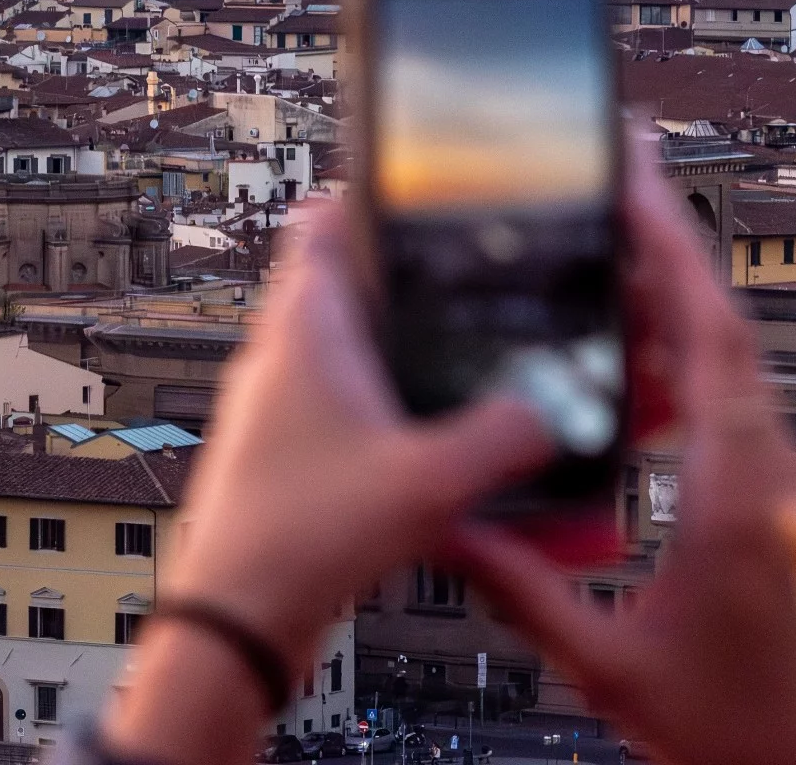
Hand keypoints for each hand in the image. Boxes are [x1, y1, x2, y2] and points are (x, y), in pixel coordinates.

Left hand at [102, 195, 551, 764]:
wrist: (234, 617)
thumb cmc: (300, 534)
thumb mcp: (431, 478)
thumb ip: (508, 437)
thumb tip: (560, 409)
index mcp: (304, 328)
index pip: (318, 222)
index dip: (363, 193)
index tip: (412, 178)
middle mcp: (281, 355)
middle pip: (340, 282)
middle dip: (404, 277)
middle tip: (467, 274)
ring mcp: (277, 406)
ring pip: (343, 348)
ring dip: (396, 345)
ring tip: (466, 352)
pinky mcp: (285, 456)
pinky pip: (340, 407)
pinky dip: (384, 406)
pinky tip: (430, 436)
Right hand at [448, 143, 795, 764]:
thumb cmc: (761, 736)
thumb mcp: (616, 669)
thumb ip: (526, 594)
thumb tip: (449, 530)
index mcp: (739, 497)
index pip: (711, 339)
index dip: (671, 248)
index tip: (630, 181)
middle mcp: (776, 476)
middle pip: (724, 326)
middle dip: (665, 241)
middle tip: (608, 175)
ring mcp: (789, 486)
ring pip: (733, 363)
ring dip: (671, 299)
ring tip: (602, 249)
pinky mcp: (787, 506)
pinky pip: (734, 404)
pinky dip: (683, 356)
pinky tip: (633, 356)